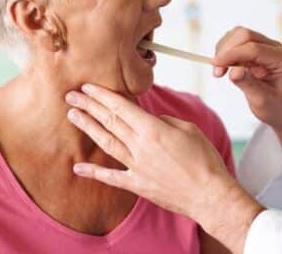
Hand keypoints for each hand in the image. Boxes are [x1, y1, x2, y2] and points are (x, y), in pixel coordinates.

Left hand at [65, 84, 262, 252]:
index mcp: (154, 130)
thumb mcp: (190, 130)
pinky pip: (111, 177)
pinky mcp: (137, 185)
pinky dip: (94, 172)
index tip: (88, 87)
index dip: (103, 96)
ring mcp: (136, 167)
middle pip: (110, 122)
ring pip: (107, 143)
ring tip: (73, 116)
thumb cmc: (205, 160)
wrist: (209, 194)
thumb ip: (166, 121)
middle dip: (89, 106)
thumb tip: (151, 120)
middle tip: (71, 96)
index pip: (122, 108)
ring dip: (88, 128)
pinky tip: (78, 167)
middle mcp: (141, 147)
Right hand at [212, 27, 281, 150]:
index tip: (216, 66)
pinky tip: (224, 66)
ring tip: (220, 71)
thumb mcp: (262, 101)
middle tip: (217, 72)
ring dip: (224, 50)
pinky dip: (226, 51)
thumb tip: (233, 71)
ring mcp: (266, 46)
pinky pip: (236, 41)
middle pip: (245, 35)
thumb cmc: (276, 107)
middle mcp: (276, 48)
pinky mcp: (256, 48)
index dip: (232, 54)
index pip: (253, 49)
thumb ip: (248, 84)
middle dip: (227, 50)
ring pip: (238, 34)